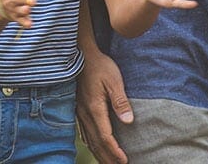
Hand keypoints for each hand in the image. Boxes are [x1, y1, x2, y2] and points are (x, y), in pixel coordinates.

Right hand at [0, 0, 35, 27]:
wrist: (2, 3)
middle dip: (25, 0)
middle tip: (32, 1)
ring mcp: (14, 9)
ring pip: (19, 10)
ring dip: (24, 10)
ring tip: (28, 9)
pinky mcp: (18, 18)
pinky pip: (21, 21)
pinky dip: (25, 23)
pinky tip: (30, 25)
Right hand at [76, 46, 129, 163]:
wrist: (81, 54)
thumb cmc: (100, 66)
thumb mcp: (114, 81)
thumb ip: (120, 102)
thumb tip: (129, 121)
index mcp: (94, 108)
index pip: (105, 136)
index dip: (114, 151)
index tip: (124, 161)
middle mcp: (85, 113)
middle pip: (96, 142)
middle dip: (107, 157)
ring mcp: (80, 112)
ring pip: (89, 139)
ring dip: (99, 153)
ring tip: (109, 162)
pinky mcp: (78, 108)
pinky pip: (84, 132)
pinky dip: (91, 144)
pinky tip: (95, 147)